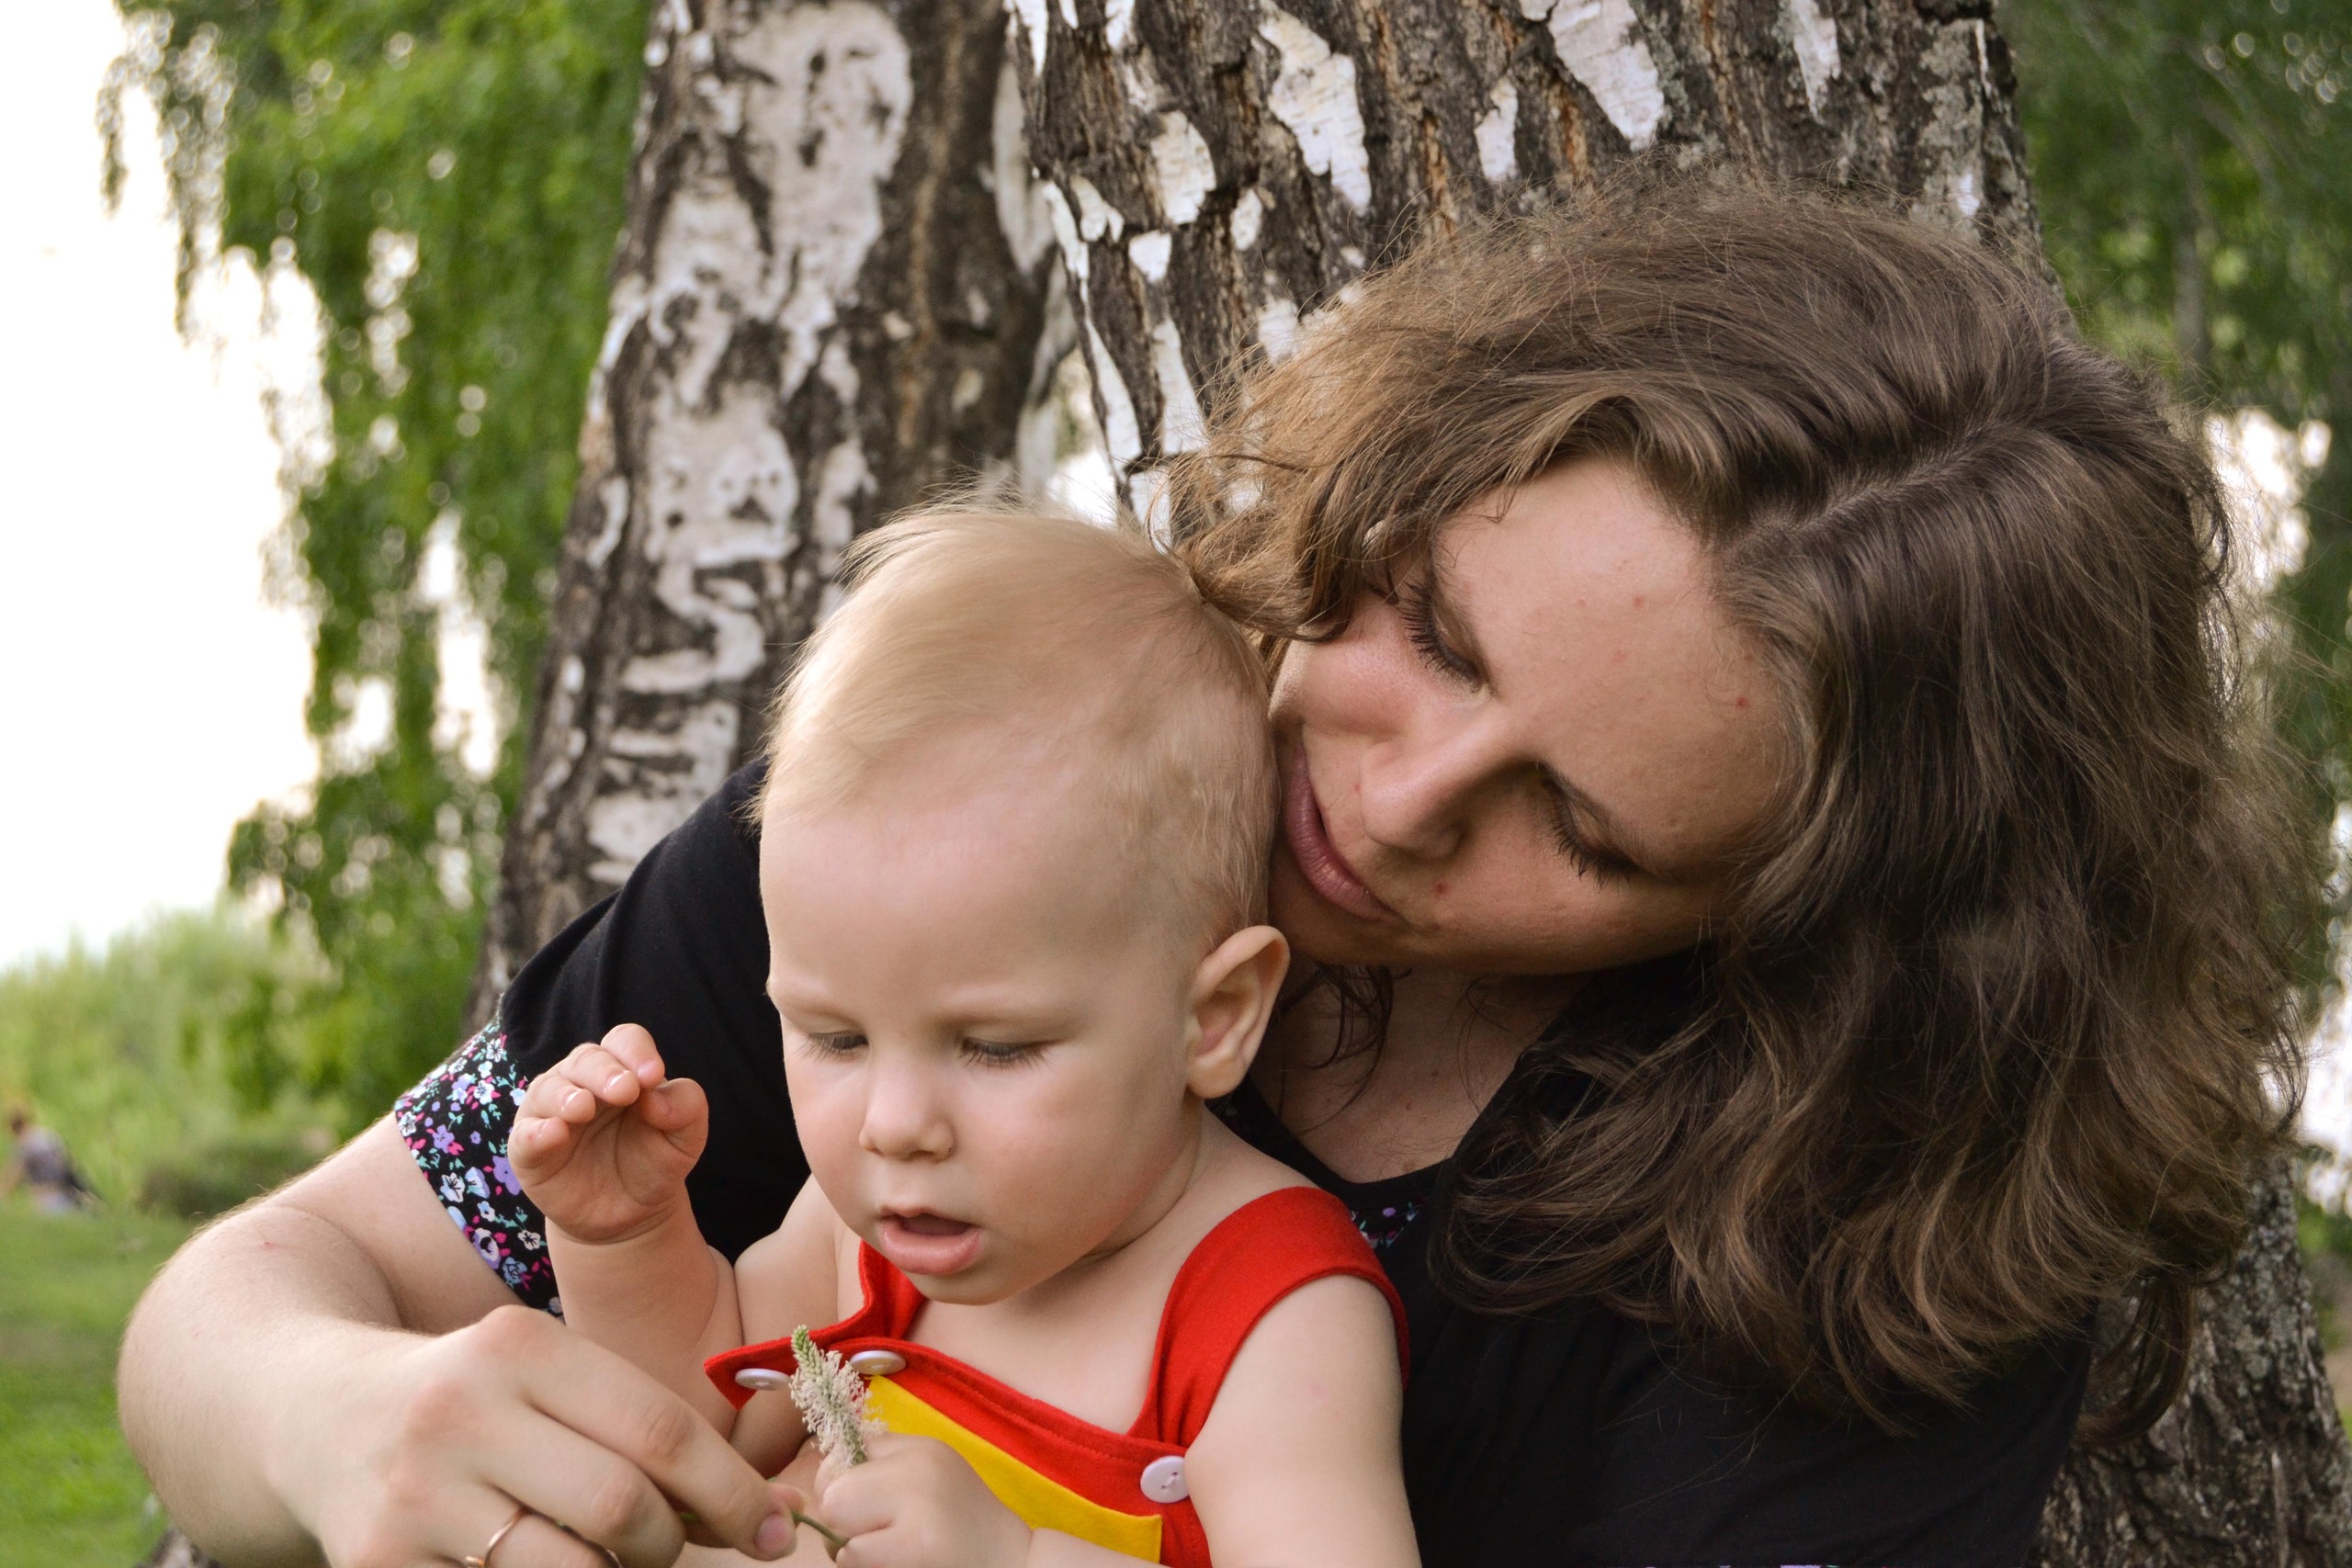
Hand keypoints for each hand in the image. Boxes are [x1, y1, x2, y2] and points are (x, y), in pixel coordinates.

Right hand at [279, 1305, 802, 1567]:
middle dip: (675, 1544)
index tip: (777, 1529)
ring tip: (619, 1563)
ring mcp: (414, 1496)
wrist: (315, 1413)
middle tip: (681, 1550)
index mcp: (520, 1347)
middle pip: (620, 1507)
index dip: (734, 1493)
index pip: (661, 1432)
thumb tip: (761, 1513)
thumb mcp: (546, 1374)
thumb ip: (639, 1426)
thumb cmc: (476, 1400)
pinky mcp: (377, 1564)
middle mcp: (461, 1413)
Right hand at [512, 1024, 708, 1243]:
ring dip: (565, 1095)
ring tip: (583, 1108)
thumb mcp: (686, 1138)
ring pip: (548, 1089)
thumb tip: (657, 1097)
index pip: (623, 1041)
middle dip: (604, 1072)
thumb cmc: (655, 1162)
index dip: (637, 1051)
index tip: (654, 1075)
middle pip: (586, 1059)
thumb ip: (686, 1107)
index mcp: (620, 1069)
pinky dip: (535, 1133)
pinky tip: (552, 1133)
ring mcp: (551, 1113)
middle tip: (625, 1090)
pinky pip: (524, 1135)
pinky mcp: (529, 1150)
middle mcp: (581, 1082)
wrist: (630, 1215)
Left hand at [813, 1435, 1032, 1567]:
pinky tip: (892, 1566)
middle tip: (866, 1539)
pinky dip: (860, 1566)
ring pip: (836, 1517)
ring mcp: (920, 1500)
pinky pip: (853, 1553)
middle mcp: (918, 1463)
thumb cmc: (962, 1532)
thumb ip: (885, 1471)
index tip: (863, 1512)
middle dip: (837, 1519)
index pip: (842, 1452)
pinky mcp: (919, 1543)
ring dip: (846, 1546)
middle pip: (832, 1485)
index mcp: (917, 1448)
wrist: (1014, 1564)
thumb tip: (828, 1478)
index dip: (840, 1487)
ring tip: (882, 1553)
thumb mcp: (928, 1481)